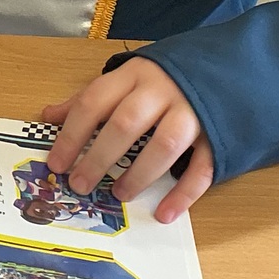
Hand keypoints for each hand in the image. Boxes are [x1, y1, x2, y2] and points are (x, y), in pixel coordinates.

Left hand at [42, 56, 212, 224]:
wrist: (230, 65)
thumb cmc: (165, 78)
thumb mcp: (127, 77)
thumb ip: (92, 97)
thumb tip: (48, 116)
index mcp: (134, 75)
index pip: (95, 102)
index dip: (72, 134)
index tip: (56, 164)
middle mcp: (163, 90)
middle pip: (126, 124)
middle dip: (99, 158)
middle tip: (81, 185)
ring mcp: (193, 111)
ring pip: (165, 144)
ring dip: (139, 174)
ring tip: (120, 195)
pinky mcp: (218, 133)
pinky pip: (202, 167)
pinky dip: (184, 193)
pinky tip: (165, 213)